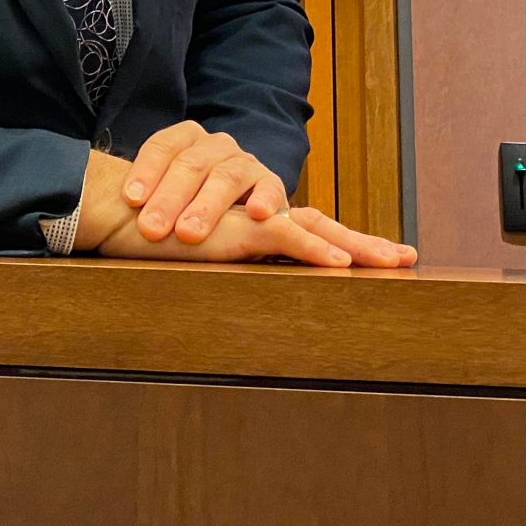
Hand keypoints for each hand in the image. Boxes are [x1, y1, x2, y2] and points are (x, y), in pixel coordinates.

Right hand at [73, 138, 414, 267]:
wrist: (118, 214)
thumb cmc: (154, 237)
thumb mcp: (200, 259)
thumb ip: (225, 266)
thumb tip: (245, 311)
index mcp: (252, 223)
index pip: (307, 229)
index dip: (342, 242)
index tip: (383, 257)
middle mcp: (257, 214)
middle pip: (322, 223)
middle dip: (365, 243)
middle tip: (407, 257)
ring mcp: (249, 216)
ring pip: (313, 225)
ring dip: (352, 246)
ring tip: (390, 263)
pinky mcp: (236, 225)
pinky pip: (283, 233)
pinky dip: (313, 247)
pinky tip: (340, 263)